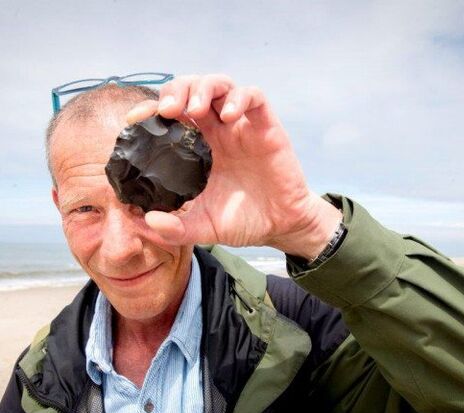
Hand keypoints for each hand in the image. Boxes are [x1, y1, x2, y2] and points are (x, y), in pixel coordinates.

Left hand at [126, 74, 340, 257]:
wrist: (280, 225)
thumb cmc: (242, 221)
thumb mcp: (203, 227)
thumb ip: (175, 228)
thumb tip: (143, 221)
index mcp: (197, 150)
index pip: (170, 117)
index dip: (150, 111)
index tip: (135, 120)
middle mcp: (217, 132)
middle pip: (192, 89)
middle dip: (176, 91)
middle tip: (168, 111)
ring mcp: (241, 127)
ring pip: (221, 85)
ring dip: (204, 88)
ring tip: (196, 110)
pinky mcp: (266, 127)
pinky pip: (254, 97)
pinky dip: (240, 98)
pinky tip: (229, 117)